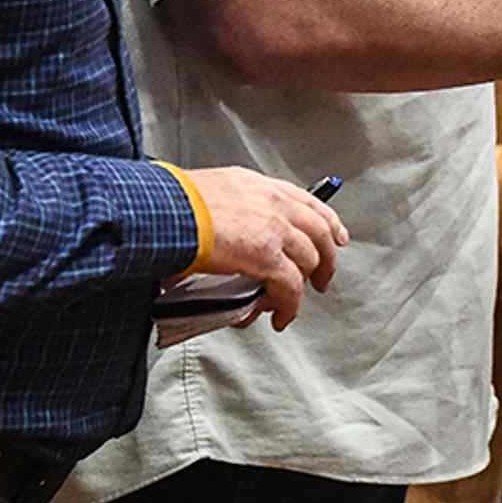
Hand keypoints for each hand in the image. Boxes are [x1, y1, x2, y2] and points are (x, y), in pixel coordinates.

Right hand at [180, 167, 347, 330]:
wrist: (165, 210)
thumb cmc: (174, 202)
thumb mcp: (211, 192)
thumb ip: (228, 210)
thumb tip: (222, 233)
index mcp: (258, 186)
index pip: (306, 201)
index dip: (327, 221)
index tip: (336, 235)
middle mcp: (274, 203)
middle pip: (319, 231)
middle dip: (326, 258)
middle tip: (323, 277)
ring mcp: (274, 229)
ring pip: (309, 260)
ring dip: (304, 286)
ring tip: (291, 304)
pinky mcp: (267, 256)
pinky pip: (290, 286)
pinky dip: (288, 305)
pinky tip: (280, 316)